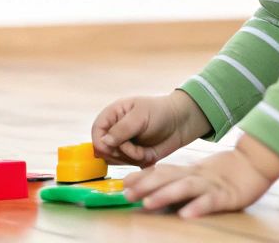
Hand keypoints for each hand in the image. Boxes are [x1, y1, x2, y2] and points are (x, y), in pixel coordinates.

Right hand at [91, 90, 209, 166]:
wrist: (181, 123)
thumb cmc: (160, 112)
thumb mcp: (140, 116)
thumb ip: (122, 129)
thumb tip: (104, 142)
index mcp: (113, 115)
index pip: (96, 132)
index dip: (101, 143)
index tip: (113, 148)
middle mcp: (115, 130)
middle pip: (104, 150)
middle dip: (120, 153)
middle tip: (136, 149)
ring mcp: (124, 144)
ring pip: (116, 160)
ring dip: (130, 158)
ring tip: (144, 150)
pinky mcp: (134, 155)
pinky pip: (129, 165)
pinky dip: (138, 163)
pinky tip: (148, 155)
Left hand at [120, 136, 278, 217]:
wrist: (257, 163)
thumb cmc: (225, 173)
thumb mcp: (199, 174)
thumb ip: (179, 178)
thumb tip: (151, 187)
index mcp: (189, 172)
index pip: (162, 171)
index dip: (142, 177)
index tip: (123, 183)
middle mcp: (197, 176)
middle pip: (168, 178)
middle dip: (146, 186)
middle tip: (126, 193)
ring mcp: (211, 185)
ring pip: (185, 188)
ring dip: (165, 195)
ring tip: (148, 203)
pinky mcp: (227, 196)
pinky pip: (211, 202)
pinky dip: (198, 207)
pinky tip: (186, 214)